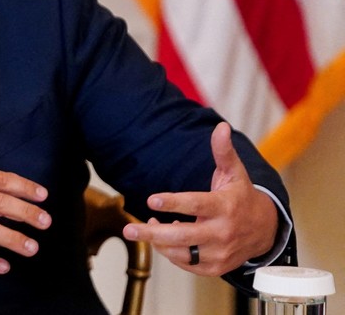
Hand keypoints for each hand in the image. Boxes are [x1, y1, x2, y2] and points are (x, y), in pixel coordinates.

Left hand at [122, 122, 278, 275]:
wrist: (265, 230)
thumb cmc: (241, 197)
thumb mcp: (235, 173)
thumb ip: (223, 152)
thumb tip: (220, 126)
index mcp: (225, 207)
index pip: (196, 205)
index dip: (173, 203)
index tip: (151, 200)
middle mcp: (223, 232)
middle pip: (183, 236)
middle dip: (152, 234)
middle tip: (128, 230)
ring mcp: (220, 252)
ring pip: (182, 253)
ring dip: (159, 242)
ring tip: (148, 227)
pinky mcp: (216, 267)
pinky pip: (187, 263)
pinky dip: (171, 253)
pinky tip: (165, 239)